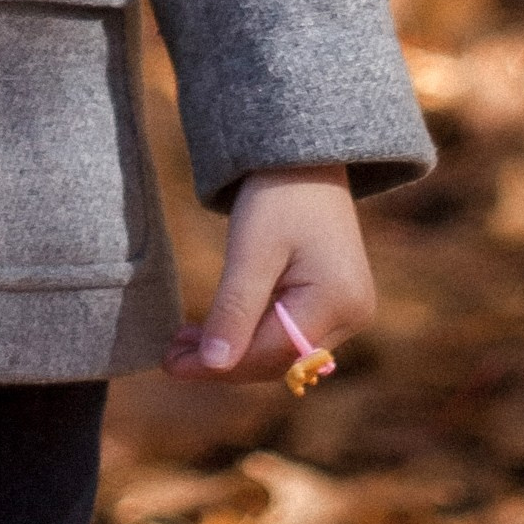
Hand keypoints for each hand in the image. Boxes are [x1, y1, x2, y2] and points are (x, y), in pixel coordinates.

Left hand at [163, 165, 374, 385]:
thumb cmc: (279, 195)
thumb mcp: (250, 250)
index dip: (218, 366)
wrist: (304, 158)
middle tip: (171, 357)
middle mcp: (353, 315)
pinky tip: (217, 330)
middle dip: (224, 361)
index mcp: (338, 302)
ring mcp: (349, 311)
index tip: (171, 365)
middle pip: (278, 359)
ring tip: (185, 345)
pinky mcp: (336, 302)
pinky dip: (252, 333)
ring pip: (282, 350)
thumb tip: (213, 365)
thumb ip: (234, 310)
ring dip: (235, 350)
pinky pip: (289, 332)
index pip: (270, 353)